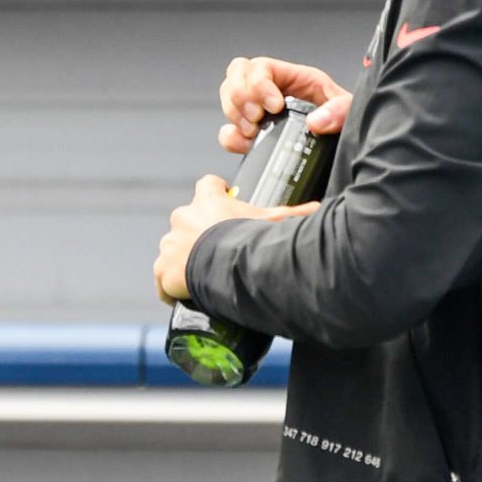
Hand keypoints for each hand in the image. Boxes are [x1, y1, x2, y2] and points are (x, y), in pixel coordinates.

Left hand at [154, 174, 317, 304]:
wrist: (228, 269)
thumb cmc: (251, 241)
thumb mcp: (274, 223)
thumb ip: (295, 213)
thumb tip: (319, 207)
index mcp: (207, 201)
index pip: (209, 184)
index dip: (216, 191)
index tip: (223, 198)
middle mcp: (183, 217)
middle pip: (187, 219)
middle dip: (198, 232)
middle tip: (218, 250)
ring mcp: (170, 244)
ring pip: (173, 248)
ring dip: (183, 259)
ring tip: (205, 275)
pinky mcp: (162, 268)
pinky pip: (162, 277)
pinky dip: (170, 286)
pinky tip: (183, 296)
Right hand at [218, 55, 351, 154]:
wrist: (347, 148)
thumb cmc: (347, 124)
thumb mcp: (351, 111)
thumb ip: (340, 111)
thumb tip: (316, 121)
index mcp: (295, 78)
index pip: (260, 66)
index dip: (258, 84)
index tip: (273, 106)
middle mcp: (273, 90)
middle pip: (236, 76)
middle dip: (241, 98)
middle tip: (257, 118)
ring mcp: (260, 112)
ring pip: (228, 98)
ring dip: (235, 115)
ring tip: (253, 131)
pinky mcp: (254, 135)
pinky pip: (228, 129)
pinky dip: (231, 137)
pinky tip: (246, 144)